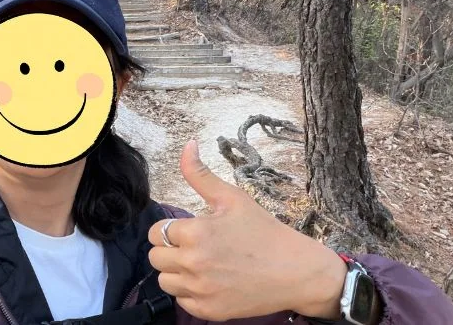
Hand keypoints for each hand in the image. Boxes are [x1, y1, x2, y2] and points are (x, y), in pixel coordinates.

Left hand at [148, 140, 347, 320]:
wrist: (297, 272)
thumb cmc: (265, 232)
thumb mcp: (232, 198)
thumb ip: (200, 174)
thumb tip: (188, 144)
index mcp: (195, 233)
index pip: (157, 232)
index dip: (172, 230)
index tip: (190, 230)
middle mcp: (194, 263)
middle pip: (155, 257)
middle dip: (170, 250)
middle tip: (195, 246)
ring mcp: (201, 290)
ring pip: (164, 281)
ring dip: (176, 272)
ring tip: (200, 264)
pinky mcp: (209, 311)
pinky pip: (182, 302)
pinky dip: (190, 293)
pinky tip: (210, 281)